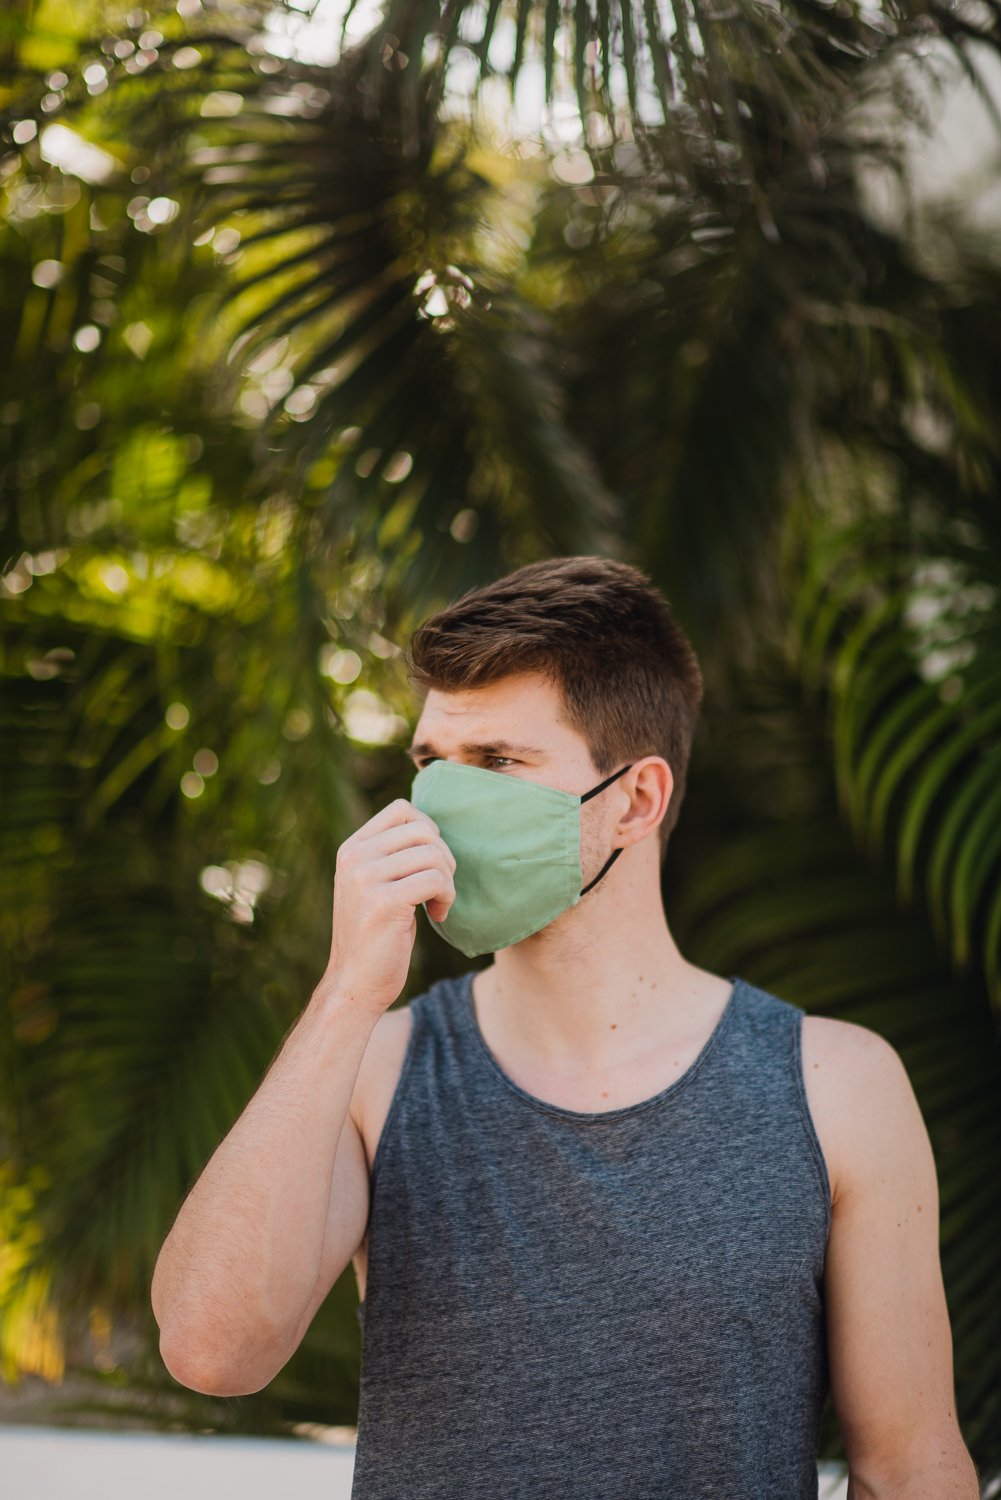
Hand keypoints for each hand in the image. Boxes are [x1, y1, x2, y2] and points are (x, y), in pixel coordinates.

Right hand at [324, 798, 456, 1015]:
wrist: (355, 984)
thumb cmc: (375, 935)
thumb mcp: (372, 885)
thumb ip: (390, 855)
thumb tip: (429, 826)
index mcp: (351, 849)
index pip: (402, 811)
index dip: (428, 832)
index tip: (428, 863)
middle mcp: (354, 858)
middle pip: (423, 831)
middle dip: (443, 858)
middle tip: (438, 888)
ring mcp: (366, 879)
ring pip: (433, 855)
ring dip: (447, 881)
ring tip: (437, 903)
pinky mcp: (384, 902)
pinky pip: (436, 880)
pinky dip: (446, 897)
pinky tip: (437, 915)